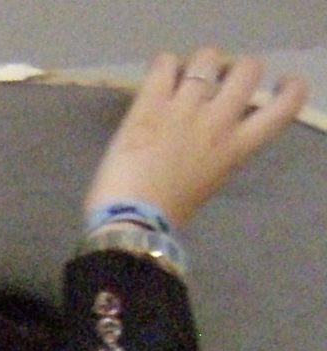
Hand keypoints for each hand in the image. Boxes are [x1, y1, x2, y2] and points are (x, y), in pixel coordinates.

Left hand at [87, 49, 307, 230]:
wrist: (130, 223)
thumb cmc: (168, 213)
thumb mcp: (210, 180)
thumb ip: (222, 148)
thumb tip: (219, 123)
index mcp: (237, 147)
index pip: (286, 106)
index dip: (289, 88)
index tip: (279, 84)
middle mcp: (218, 121)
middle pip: (248, 68)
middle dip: (236, 68)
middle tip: (218, 80)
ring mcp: (184, 109)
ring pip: (207, 57)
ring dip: (199, 64)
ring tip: (184, 78)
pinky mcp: (150, 104)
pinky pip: (165, 63)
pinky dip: (164, 66)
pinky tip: (158, 82)